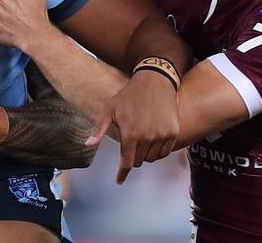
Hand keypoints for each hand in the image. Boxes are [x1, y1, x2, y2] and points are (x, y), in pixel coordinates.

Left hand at [85, 69, 178, 183]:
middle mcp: (147, 138)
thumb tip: (88, 144)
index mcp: (130, 134)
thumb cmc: (129, 95)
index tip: (119, 180)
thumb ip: (99, 129)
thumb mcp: (109, 109)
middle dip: (132, 157)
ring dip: (146, 154)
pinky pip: (165, 152)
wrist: (155, 81)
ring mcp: (162, 136)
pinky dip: (158, 150)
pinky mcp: (173, 133)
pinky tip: (153, 140)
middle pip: (139, 161)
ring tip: (142, 139)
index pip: (127, 162)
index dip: (122, 173)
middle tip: (130, 143)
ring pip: (152, 158)